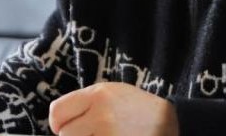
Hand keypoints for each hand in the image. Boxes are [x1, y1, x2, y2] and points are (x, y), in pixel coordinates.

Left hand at [49, 82, 178, 135]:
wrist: (168, 124)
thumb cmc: (137, 109)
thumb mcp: (112, 93)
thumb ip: (85, 102)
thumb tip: (58, 122)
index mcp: (98, 94)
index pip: (57, 112)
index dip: (60, 122)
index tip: (68, 126)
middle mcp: (100, 114)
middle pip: (65, 134)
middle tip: (93, 132)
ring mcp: (107, 135)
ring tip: (106, 135)